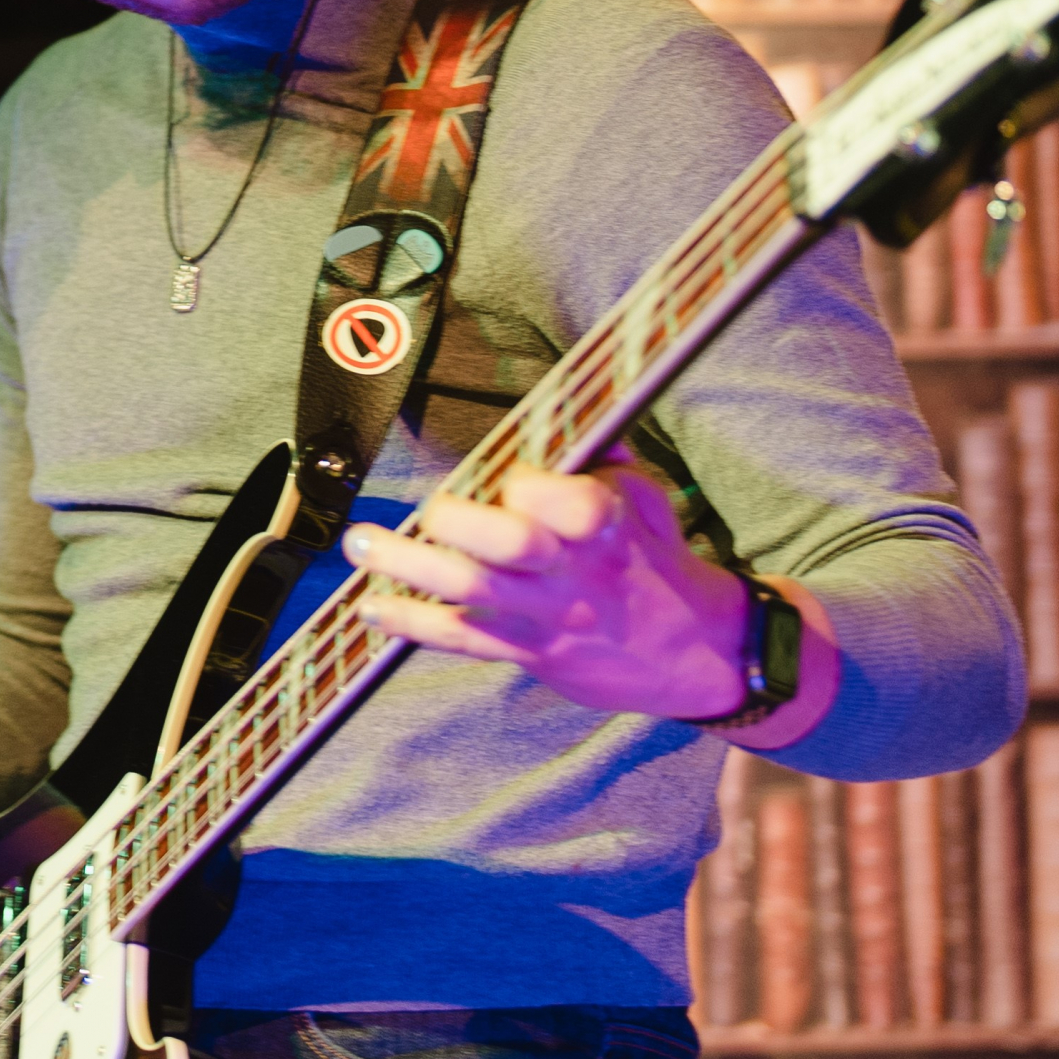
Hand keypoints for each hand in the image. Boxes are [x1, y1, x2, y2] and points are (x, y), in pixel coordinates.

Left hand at [344, 452, 837, 739]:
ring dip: (409, 567)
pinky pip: (463, 638)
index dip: (526, 486)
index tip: (506, 474)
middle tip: (426, 509)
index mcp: (607, 523)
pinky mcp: (531, 652)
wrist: (695, 652)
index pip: (563, 500)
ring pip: (472, 591)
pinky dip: (414, 623)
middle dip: (457, 524)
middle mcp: (574, 571)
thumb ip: (598, 453)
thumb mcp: (644, 496)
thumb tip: (560, 406)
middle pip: (510, 546)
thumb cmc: (656, 559)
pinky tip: (373, 607)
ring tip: (363, 543)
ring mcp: (549, 616)